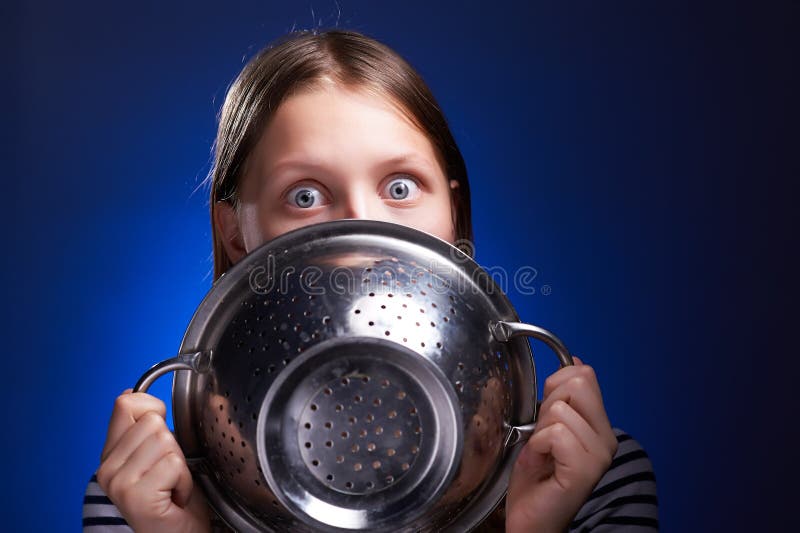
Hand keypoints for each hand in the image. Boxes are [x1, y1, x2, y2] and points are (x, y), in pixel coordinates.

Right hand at [96, 390, 210, 532]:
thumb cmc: (171, 498)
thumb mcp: (154, 455)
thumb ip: (144, 428)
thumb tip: (134, 392)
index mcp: (110, 454)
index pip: (126, 403)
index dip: (153, 410)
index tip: (159, 437)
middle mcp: (107, 468)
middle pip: (154, 422)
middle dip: (172, 446)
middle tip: (167, 472)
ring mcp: (119, 482)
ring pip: (165, 440)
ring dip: (179, 464)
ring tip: (171, 484)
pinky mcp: (135, 496)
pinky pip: (174, 463)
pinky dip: (183, 480)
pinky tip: (174, 496)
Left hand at [506, 357, 617, 532]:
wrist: (530, 520)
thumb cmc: (535, 479)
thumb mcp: (544, 427)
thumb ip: (559, 397)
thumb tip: (573, 362)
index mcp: (599, 426)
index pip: (584, 375)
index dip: (554, 388)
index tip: (546, 418)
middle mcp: (606, 439)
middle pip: (577, 383)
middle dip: (548, 405)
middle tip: (543, 438)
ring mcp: (599, 455)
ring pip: (560, 409)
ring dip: (539, 431)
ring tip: (541, 454)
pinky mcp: (585, 470)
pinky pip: (555, 433)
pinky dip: (537, 445)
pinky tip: (540, 463)